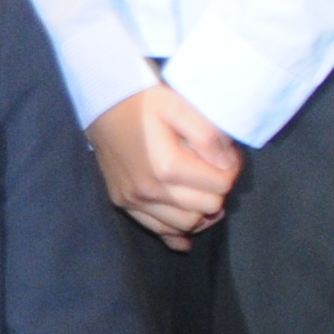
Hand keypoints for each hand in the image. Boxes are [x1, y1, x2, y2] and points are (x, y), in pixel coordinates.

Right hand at [85, 83, 239, 246]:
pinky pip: (158, 231)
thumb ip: (208, 136)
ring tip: (201, 188)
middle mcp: (149, 189)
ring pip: (187, 224)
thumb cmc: (144, 101)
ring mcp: (133, 199)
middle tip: (214, 168)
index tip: (226, 155)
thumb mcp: (180, 106)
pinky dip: (177, 232)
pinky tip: (187, 223)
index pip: (221, 185)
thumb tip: (226, 165)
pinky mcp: (123, 202)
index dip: (232, 169)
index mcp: (167, 166)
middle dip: (218, 189)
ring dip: (201, 210)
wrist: (101, 102)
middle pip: (208, 207)